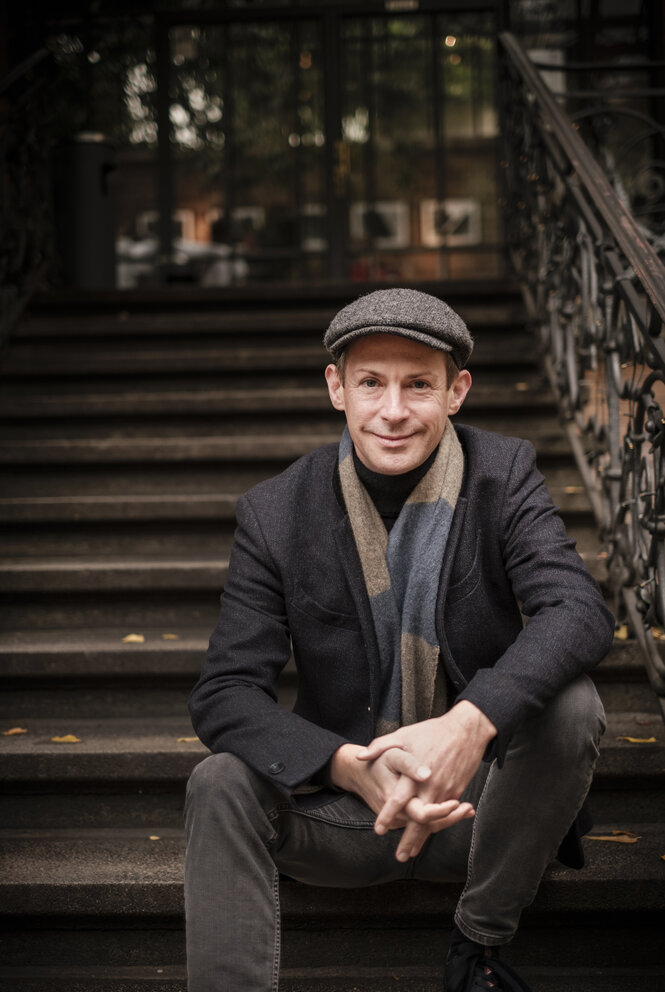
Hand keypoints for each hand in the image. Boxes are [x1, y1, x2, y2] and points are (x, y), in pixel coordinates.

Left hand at [357, 701, 495, 859]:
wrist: (466, 731)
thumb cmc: (432, 732)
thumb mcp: (403, 735)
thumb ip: (380, 746)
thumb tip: (361, 757)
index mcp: (414, 774)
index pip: (398, 800)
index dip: (387, 816)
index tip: (378, 830)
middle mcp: (430, 787)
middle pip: (417, 820)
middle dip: (409, 840)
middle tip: (400, 856)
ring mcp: (445, 791)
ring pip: (433, 822)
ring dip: (422, 839)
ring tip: (412, 853)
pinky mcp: (456, 792)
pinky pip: (444, 814)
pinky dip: (436, 827)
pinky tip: (428, 835)